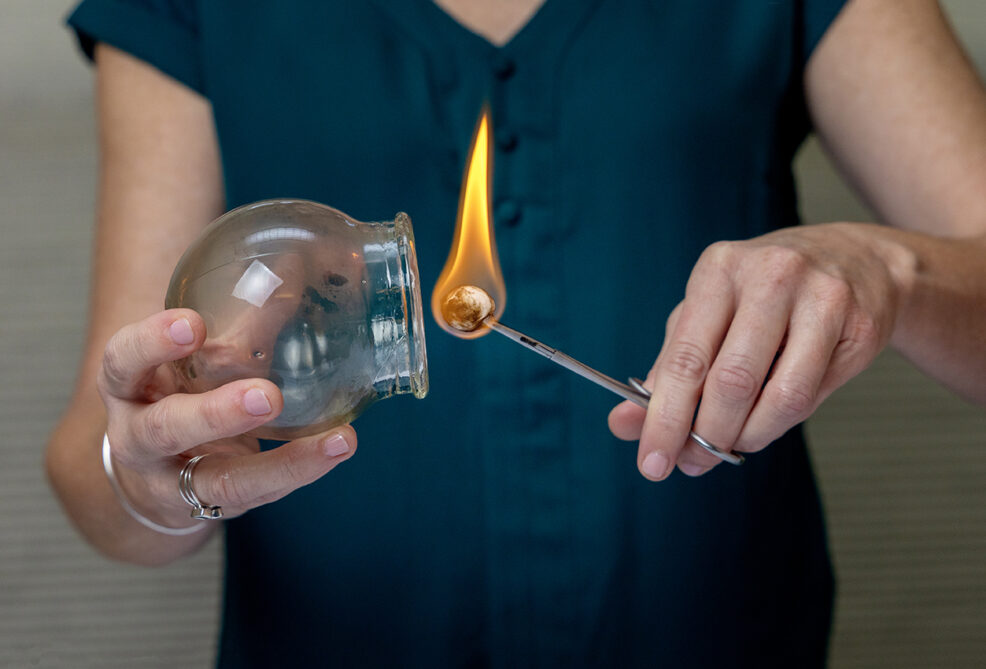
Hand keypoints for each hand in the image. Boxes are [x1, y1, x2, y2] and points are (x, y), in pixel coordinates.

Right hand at [98, 309, 355, 529]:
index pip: (123, 361)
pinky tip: (338, 447)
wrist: (152, 479)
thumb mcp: (192, 362)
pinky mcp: (214, 508)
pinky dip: (301, 471)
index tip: (192, 323)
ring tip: (334, 441)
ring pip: (220, 480)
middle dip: (216, 414)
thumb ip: (241, 325)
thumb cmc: (178, 396)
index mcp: (129, 387)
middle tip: (267, 396)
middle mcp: (140, 439)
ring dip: (280, 464)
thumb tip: (298, 265)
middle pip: (166, 429)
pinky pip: (259, 494)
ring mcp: (176, 482)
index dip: (152, 343)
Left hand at [609, 223, 907, 479]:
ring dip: (746, 436)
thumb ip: (667, 370)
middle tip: (693, 463)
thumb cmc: (760, 296)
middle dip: (706, 436)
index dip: (665, 418)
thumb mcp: (705, 317)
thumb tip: (624, 424)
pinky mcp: (859, 326)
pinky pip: (811, 397)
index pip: (686, 358)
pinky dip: (778, 424)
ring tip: (730, 444)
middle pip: (731, 381)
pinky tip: (764, 422)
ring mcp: (821, 298)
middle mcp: (770, 276)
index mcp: (718, 269)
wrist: (855, 261)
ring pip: (778, 398)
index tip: (651, 462)